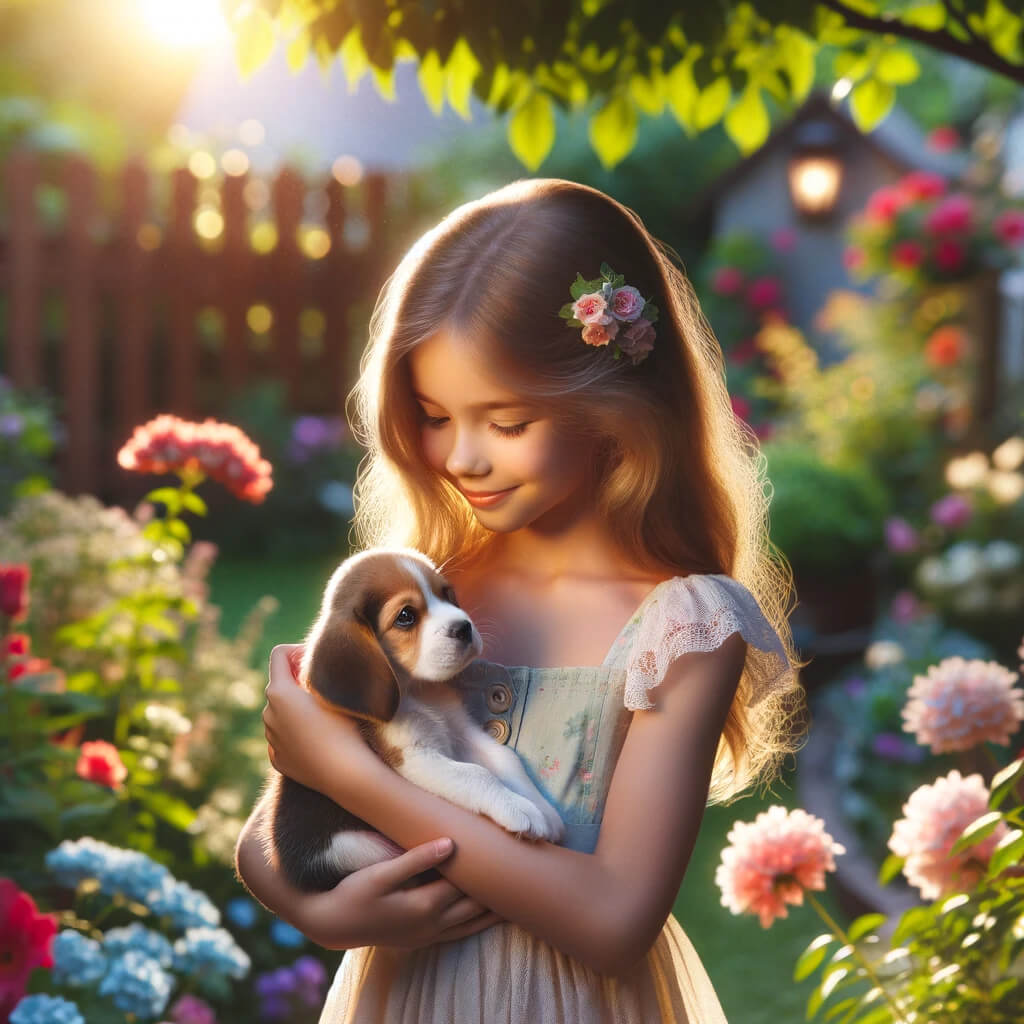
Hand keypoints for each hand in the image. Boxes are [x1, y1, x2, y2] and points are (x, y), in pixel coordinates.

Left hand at [263, 643, 373, 799]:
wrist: (344, 773)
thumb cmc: (343, 727)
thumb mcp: (332, 689)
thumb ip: (316, 672)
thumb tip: (311, 666)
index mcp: (278, 692)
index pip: (279, 654)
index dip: (297, 651)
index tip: (316, 662)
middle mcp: (268, 713)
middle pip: (280, 685)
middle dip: (298, 682)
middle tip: (326, 689)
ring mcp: (271, 738)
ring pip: (281, 712)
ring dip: (297, 709)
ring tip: (325, 718)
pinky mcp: (278, 759)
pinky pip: (285, 737)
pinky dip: (298, 733)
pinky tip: (319, 741)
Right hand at [300, 838, 503, 949]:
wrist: (333, 924)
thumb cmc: (355, 893)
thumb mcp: (380, 873)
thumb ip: (416, 858)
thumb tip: (450, 844)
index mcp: (425, 905)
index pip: (468, 884)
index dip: (489, 868)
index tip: (510, 851)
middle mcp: (432, 923)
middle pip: (476, 905)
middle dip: (499, 891)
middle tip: (526, 872)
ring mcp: (428, 934)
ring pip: (472, 924)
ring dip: (495, 911)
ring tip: (520, 897)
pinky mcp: (423, 939)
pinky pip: (460, 934)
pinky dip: (479, 925)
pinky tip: (489, 918)